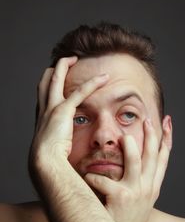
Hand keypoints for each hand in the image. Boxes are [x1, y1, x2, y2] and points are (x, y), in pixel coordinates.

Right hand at [29, 57, 108, 187]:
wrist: (44, 163)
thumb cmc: (49, 160)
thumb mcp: (52, 148)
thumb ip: (58, 142)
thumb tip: (64, 147)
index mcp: (42, 118)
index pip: (43, 94)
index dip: (49, 83)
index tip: (58, 79)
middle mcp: (44, 109)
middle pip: (45, 81)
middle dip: (54, 68)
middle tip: (65, 61)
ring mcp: (52, 108)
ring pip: (56, 78)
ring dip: (65, 65)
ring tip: (75, 58)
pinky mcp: (63, 110)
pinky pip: (80, 92)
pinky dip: (93, 83)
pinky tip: (104, 78)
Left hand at [84, 118, 171, 221]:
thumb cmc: (128, 217)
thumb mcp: (141, 196)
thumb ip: (139, 177)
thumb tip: (132, 158)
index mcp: (152, 185)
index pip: (164, 158)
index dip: (167, 139)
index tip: (167, 122)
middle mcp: (147, 187)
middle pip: (153, 156)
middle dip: (152, 135)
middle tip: (147, 119)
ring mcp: (135, 192)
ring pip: (135, 162)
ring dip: (130, 147)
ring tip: (125, 136)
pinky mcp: (119, 198)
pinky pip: (103, 181)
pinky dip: (93, 176)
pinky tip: (86, 175)